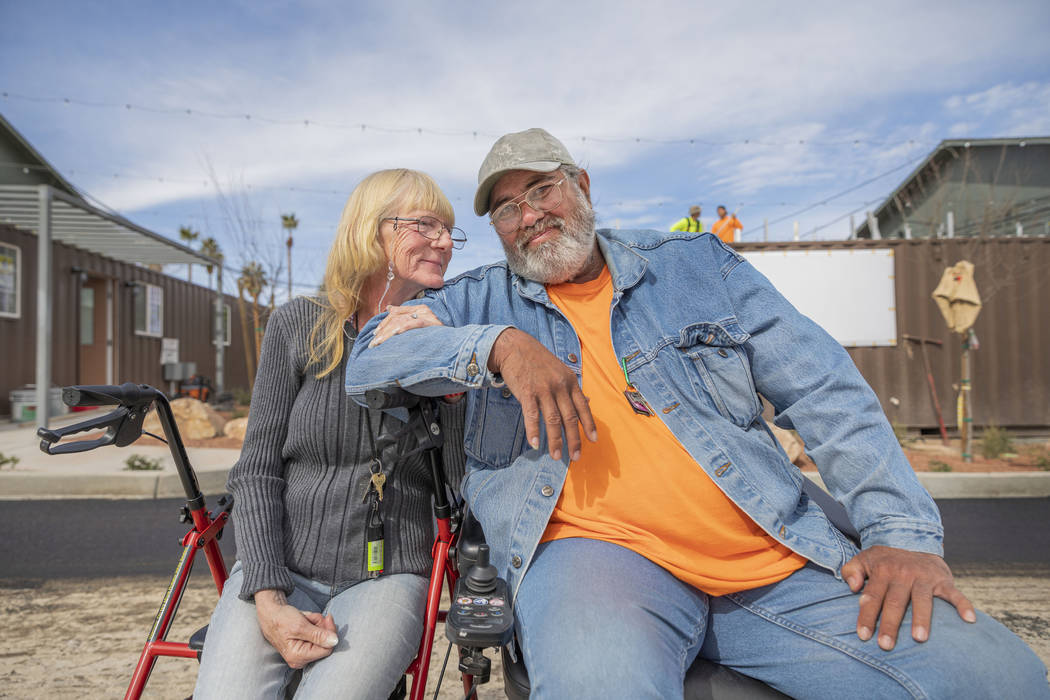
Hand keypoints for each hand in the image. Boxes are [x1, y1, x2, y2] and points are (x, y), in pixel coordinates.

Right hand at [254, 589, 338, 668]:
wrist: (270, 613)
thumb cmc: (281, 619)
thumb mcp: (300, 625)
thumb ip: (318, 635)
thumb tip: (335, 641)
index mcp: (299, 657)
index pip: (327, 648)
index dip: (330, 632)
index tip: (328, 617)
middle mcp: (300, 659)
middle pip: (324, 643)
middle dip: (320, 626)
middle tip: (311, 617)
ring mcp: (301, 654)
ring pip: (321, 637)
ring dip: (316, 623)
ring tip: (304, 618)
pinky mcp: (303, 647)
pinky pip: (315, 636)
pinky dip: (313, 624)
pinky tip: (304, 620)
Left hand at [369, 304, 442, 346]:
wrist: (457, 340)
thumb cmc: (439, 334)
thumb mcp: (422, 323)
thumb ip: (406, 316)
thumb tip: (388, 309)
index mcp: (420, 308)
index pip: (397, 313)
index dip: (384, 322)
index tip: (375, 333)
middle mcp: (423, 310)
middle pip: (396, 318)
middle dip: (383, 330)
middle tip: (373, 342)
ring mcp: (428, 316)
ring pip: (401, 322)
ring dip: (388, 334)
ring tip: (378, 343)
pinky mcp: (432, 323)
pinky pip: (414, 324)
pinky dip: (403, 329)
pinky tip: (394, 335)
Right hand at [487, 328, 596, 460]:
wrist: (515, 346)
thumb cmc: (539, 361)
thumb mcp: (561, 371)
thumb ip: (572, 388)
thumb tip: (588, 401)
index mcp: (570, 382)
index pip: (583, 407)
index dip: (589, 425)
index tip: (593, 441)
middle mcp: (559, 386)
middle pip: (570, 418)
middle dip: (574, 440)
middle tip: (576, 457)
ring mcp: (543, 389)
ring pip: (553, 420)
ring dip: (555, 441)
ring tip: (557, 456)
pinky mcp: (526, 392)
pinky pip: (532, 415)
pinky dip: (534, 431)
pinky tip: (536, 444)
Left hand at [841, 545, 975, 649]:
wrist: (913, 538)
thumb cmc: (885, 558)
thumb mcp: (863, 558)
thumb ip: (851, 571)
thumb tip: (852, 587)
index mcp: (882, 571)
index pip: (872, 596)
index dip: (867, 615)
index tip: (863, 635)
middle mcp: (903, 574)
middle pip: (896, 602)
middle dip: (890, 624)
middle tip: (886, 646)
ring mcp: (924, 577)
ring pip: (922, 600)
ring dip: (921, 619)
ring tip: (919, 639)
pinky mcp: (943, 580)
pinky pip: (955, 594)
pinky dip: (963, 605)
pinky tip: (969, 620)